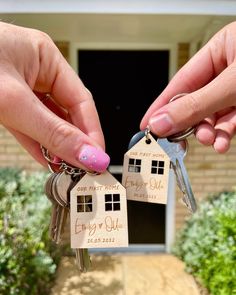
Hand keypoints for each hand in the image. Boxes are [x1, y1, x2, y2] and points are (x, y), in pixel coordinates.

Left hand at [0, 22, 108, 171]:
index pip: (81, 99)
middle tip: (83, 167)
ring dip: (57, 145)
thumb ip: (53, 131)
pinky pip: (28, 125)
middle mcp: (36, 71)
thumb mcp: (13, 102)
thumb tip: (88, 154)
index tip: (96, 157)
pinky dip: (37, 144)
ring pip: (48, 120)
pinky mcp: (6, 102)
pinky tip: (48, 160)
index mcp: (46, 57)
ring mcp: (21, 87)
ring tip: (67, 168)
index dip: (91, 131)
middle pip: (66, 111)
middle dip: (74, 140)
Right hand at [141, 21, 235, 152]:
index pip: (180, 82)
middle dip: (190, 123)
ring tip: (210, 140)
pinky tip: (221, 142)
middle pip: (194, 101)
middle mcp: (227, 68)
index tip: (147, 125)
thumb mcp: (232, 84)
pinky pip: (230, 121)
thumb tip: (161, 121)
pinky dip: (224, 134)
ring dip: (209, 132)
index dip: (162, 106)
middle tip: (179, 138)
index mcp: (220, 50)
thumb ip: (196, 105)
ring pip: (212, 114)